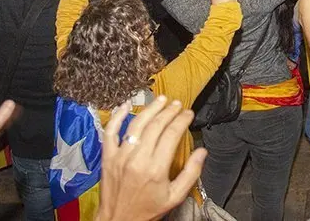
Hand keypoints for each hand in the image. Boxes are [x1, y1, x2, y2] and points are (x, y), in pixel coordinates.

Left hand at [97, 95, 206, 220]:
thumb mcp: (175, 197)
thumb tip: (202, 151)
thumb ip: (191, 173)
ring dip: (150, 109)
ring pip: (136, 124)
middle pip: (155, 126)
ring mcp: (120, 156)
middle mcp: (137, 159)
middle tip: (177, 104)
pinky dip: (117, 116)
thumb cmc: (147, 210)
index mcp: (156, 169)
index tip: (189, 114)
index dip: (182, 120)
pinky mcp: (107, 157)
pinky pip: (110, 132)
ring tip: (160, 100)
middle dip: (169, 111)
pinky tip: (126, 105)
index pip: (172, 134)